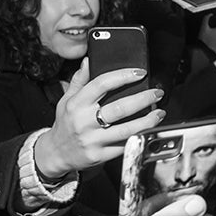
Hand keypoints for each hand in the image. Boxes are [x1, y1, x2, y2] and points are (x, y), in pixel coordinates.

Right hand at [34, 62, 164, 177]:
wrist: (57, 153)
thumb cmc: (65, 124)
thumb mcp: (66, 99)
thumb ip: (79, 80)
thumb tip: (89, 61)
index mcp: (77, 104)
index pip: (102, 84)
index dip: (123, 76)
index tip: (139, 73)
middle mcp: (85, 121)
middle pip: (120, 107)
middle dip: (143, 99)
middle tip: (156, 93)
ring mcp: (93, 140)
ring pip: (126, 129)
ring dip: (147, 120)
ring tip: (159, 113)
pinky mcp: (100, 155)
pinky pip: (124, 145)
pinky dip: (139, 137)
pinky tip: (148, 130)